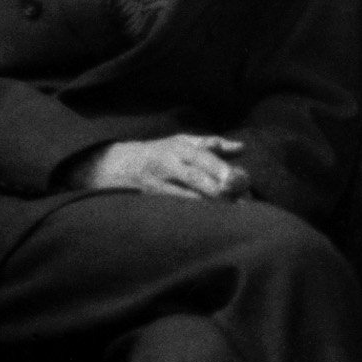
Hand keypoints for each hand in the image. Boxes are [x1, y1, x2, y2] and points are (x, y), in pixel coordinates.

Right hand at [69, 135, 250, 198]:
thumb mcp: (184, 141)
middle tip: (240, 199)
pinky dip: (194, 215)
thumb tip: (241, 147)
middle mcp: (168, 165)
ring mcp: (158, 185)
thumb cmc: (161, 151)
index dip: (218, 167)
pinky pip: (176, 209)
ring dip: (209, 205)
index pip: (201, 157)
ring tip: (232, 212)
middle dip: (217, 189)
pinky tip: (211, 220)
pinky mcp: (153, 201)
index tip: (235, 178)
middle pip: (194, 178)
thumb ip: (213, 144)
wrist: (120, 165)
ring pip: (186, 197)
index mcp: (178, 148)